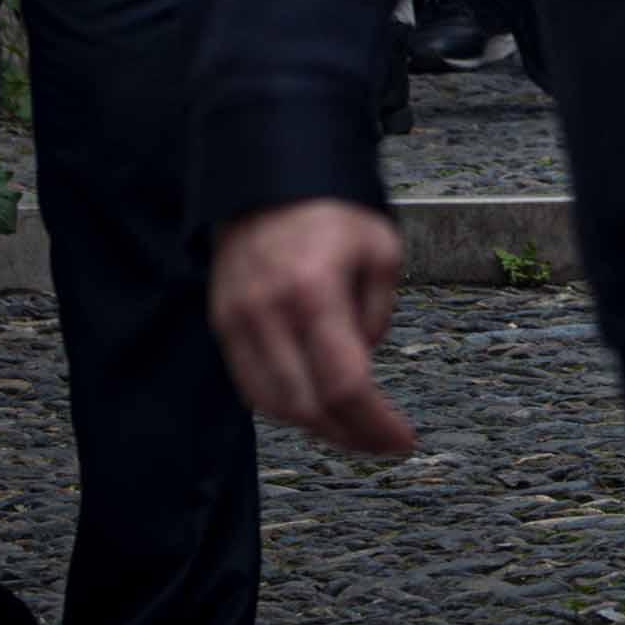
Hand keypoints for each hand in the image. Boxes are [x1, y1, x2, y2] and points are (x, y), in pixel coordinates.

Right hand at [209, 201, 412, 457]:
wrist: (266, 183)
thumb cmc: (330, 212)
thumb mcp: (381, 250)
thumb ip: (379, 313)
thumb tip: (364, 359)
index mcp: (314, 293)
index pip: (344, 384)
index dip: (374, 424)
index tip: (401, 441)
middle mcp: (268, 314)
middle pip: (306, 407)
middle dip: (349, 435)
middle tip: (381, 441)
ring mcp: (238, 323)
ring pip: (274, 406)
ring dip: (317, 425)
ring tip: (353, 425)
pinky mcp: (223, 326)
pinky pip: (252, 387)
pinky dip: (286, 404)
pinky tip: (316, 402)